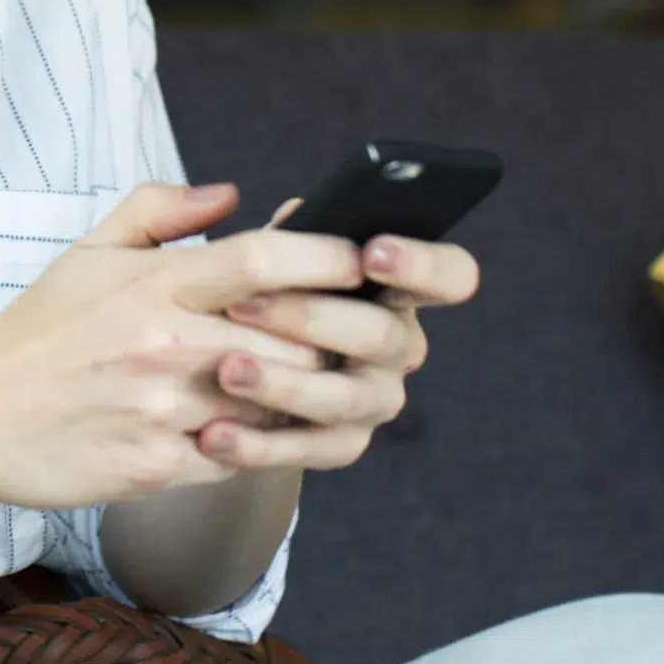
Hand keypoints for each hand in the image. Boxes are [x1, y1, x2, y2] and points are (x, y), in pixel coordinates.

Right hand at [0, 182, 366, 510]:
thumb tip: (230, 194)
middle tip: (357, 333)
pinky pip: (240, 457)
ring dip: (302, 395)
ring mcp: (162, 409)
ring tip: (317, 383)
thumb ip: (159, 213)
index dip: (326, 257)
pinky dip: (257, 443)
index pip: (263, 260)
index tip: (361, 258)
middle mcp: (164, 343)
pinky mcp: (157, 467)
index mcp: (152, 283)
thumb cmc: (35, 332)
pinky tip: (254, 428)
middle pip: (293, 338)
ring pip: (277, 403)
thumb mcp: (86, 252)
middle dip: (332, 337)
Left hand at [199, 201, 480, 472]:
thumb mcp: (275, 258)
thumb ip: (291, 238)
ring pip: (343, 398)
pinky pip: (308, 450)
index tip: (372, 253)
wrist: (237, 371)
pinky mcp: (340, 444)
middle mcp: (398, 345)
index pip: (449, 275)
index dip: (423, 265)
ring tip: (228, 370)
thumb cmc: (267, 292)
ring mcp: (374, 399)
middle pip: (382, 336)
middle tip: (242, 304)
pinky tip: (214, 434)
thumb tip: (295, 214)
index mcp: (396, 288)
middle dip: (311, 318)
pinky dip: (258, 444)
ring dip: (284, 384)